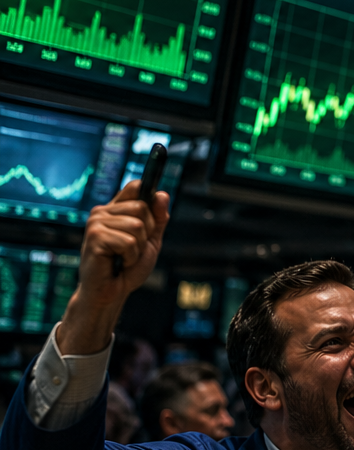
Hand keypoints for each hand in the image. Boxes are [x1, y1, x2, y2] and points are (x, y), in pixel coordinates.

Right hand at [57, 181, 170, 354]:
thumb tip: (162, 193)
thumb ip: (158, 219)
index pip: (136, 186)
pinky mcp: (95, 238)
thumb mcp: (151, 241)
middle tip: (135, 248)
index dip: (150, 188)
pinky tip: (119, 262)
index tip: (159, 157)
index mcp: (115, 210)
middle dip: (148, 232)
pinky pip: (130, 241)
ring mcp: (96, 223)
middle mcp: (103, 212)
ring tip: (125, 257)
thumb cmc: (128, 267)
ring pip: (138, 225)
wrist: (111, 292)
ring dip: (139, 248)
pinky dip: (132, 257)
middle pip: (143, 207)